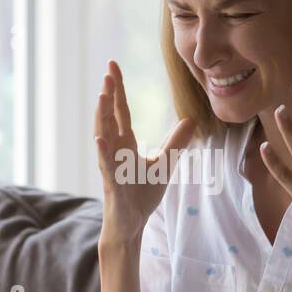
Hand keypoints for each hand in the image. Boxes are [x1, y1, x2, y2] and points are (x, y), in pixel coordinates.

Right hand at [94, 60, 195, 245]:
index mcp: (124, 143)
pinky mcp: (111, 183)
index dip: (118, 89)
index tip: (113, 66)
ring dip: (102, 116)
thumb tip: (191, 120)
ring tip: (102, 95)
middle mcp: (113, 150)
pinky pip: (106, 165)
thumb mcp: (165, 164)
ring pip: (103, 135)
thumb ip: (176, 143)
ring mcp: (110, 165)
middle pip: (109, 117)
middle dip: (109, 94)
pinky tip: (100, 138)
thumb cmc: (141, 195)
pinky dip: (102, 151)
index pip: (120, 111)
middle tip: (108, 71)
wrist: (131, 224)